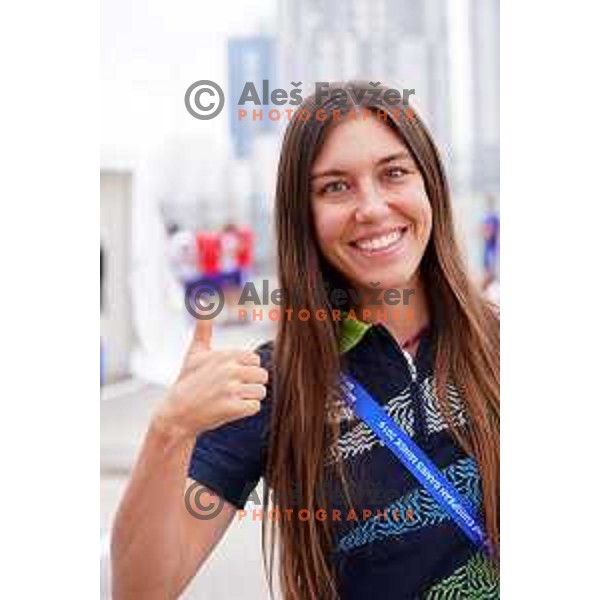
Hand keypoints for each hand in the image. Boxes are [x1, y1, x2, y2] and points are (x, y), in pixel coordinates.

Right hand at [154, 319, 268, 439]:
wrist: (176, 414)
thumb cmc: (187, 382)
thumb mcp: (194, 353)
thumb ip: (203, 329)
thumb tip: (201, 304)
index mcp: (226, 355)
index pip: (256, 360)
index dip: (245, 370)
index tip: (229, 376)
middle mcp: (230, 370)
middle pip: (262, 376)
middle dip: (250, 384)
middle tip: (230, 390)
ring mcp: (232, 389)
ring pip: (261, 392)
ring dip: (248, 398)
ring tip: (229, 400)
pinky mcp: (232, 408)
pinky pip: (255, 407)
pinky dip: (245, 410)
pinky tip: (229, 410)